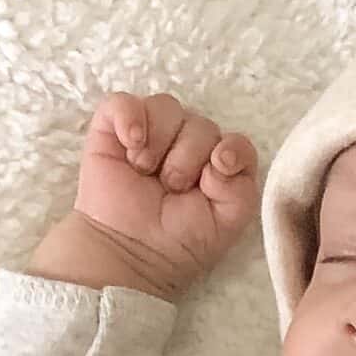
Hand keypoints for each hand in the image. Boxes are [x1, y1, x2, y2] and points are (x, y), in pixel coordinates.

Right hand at [66, 91, 261, 298]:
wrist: (131, 253)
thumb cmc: (179, 240)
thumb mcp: (226, 223)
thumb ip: (241, 189)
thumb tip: (222, 154)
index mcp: (216, 162)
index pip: (234, 140)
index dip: (230, 152)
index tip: (213, 176)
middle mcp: (186, 142)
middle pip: (201, 124)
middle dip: (187, 159)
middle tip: (170, 189)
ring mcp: (151, 132)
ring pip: (166, 108)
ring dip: (159, 142)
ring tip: (145, 172)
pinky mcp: (114, 128)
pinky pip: (123, 103)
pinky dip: (129, 118)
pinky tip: (131, 146)